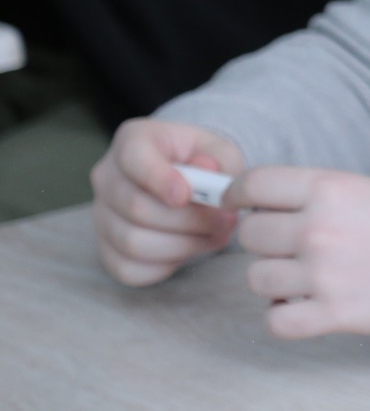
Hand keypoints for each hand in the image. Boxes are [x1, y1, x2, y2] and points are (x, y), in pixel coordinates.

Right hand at [91, 118, 245, 285]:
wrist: (188, 180)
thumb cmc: (203, 161)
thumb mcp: (219, 149)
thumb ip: (220, 160)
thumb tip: (208, 176)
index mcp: (133, 141)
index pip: (134, 158)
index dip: (159, 179)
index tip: (186, 196)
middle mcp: (108, 177)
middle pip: (137, 208)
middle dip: (189, 220)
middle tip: (225, 222)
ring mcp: (102, 215)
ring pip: (132, 242)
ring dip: (183, 245)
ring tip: (216, 236)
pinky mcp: (106, 248)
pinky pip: (128, 269)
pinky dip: (164, 266)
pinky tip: (188, 250)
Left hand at [225, 167, 369, 338]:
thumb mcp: (360, 188)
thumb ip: (309, 194)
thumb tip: (251, 205)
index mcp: (328, 188)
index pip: (254, 185)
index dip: (237, 194)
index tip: (237, 203)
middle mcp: (318, 229)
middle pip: (250, 235)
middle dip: (264, 240)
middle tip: (289, 244)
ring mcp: (323, 274)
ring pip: (257, 279)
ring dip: (275, 279)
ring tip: (303, 276)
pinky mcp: (333, 313)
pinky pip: (276, 321)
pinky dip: (283, 316)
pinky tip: (303, 305)